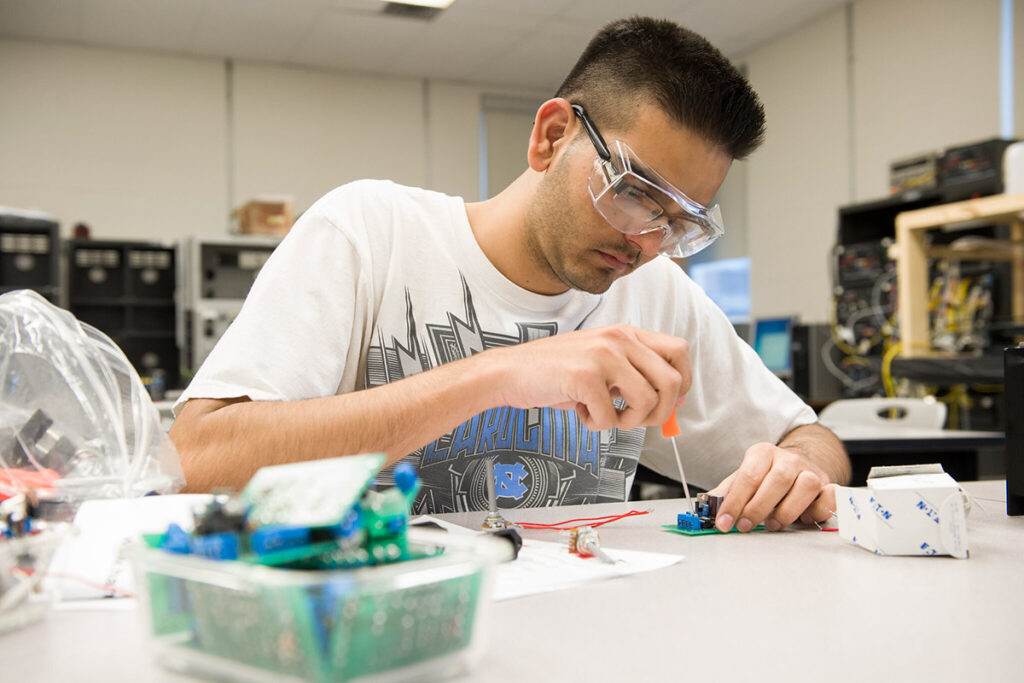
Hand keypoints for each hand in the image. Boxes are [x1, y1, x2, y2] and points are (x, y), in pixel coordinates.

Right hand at [491, 324, 690, 431]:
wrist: (510, 372)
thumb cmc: (556, 372)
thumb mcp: (602, 364)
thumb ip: (634, 373)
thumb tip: (676, 399)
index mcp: (626, 333)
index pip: (679, 351)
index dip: (683, 382)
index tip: (669, 402)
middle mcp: (619, 339)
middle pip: (672, 381)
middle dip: (660, 411)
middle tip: (635, 419)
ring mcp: (602, 356)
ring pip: (646, 402)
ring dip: (628, 421)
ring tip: (606, 416)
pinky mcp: (584, 377)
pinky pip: (611, 418)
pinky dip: (597, 425)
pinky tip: (580, 412)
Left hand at [709, 442, 835, 531]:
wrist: (800, 464)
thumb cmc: (767, 476)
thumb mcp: (744, 478)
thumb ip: (727, 492)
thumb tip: (708, 505)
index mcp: (763, 454)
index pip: (748, 476)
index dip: (734, 502)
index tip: (724, 522)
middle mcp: (789, 459)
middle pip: (777, 480)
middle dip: (758, 508)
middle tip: (746, 526)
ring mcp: (811, 471)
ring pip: (805, 486)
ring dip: (788, 510)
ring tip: (773, 523)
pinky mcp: (829, 485)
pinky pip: (830, 496)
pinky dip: (818, 510)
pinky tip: (804, 518)